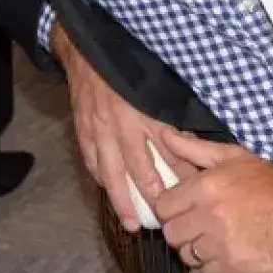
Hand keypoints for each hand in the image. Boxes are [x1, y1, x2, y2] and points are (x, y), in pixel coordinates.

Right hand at [49, 22, 195, 231]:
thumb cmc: (128, 67)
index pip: (163, 153)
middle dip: (146, 198)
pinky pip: (91, 160)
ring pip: (110, 172)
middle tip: (157, 222)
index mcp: (143, 113)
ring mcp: (97, 130)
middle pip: (135, 170)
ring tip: (129, 222)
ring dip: (120, 199)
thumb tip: (191, 146)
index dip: (175, 176)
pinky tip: (106, 190)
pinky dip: (99, 178)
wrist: (87, 49)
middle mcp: (119, 125)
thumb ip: (170, 117)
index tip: (186, 195)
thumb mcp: (156, 88)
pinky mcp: (81, 129)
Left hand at [150, 131, 272, 272]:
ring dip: (197, 249)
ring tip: (215, 240)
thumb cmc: (271, 179)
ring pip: (188, 256)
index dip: (170, 209)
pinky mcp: (237, 268)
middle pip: (171, 235)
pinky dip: (215, 267)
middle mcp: (209, 218)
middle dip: (182, 230)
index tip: (183, 209)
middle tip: (198, 226)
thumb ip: (195, 149)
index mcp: (205, 188)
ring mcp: (223, 246)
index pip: (162, 208)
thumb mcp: (234, 156)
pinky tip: (228, 254)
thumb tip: (165, 136)